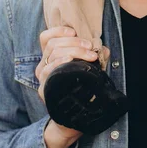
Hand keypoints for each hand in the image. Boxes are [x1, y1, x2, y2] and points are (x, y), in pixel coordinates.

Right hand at [36, 26, 108, 147]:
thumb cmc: (82, 88)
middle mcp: (44, 66)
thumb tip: (103, 48)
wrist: (75, 117)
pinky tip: (72, 63)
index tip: (74, 32)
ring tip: (90, 57)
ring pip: (53, 54)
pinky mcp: (44, 89)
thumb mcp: (89, 68)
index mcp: (51, 57)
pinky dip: (61, 63)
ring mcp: (43, 78)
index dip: (58, 31)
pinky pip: (49, 71)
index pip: (46, 38)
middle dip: (75, 43)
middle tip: (91, 48)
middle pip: (54, 44)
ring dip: (74, 51)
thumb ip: (94, 56)